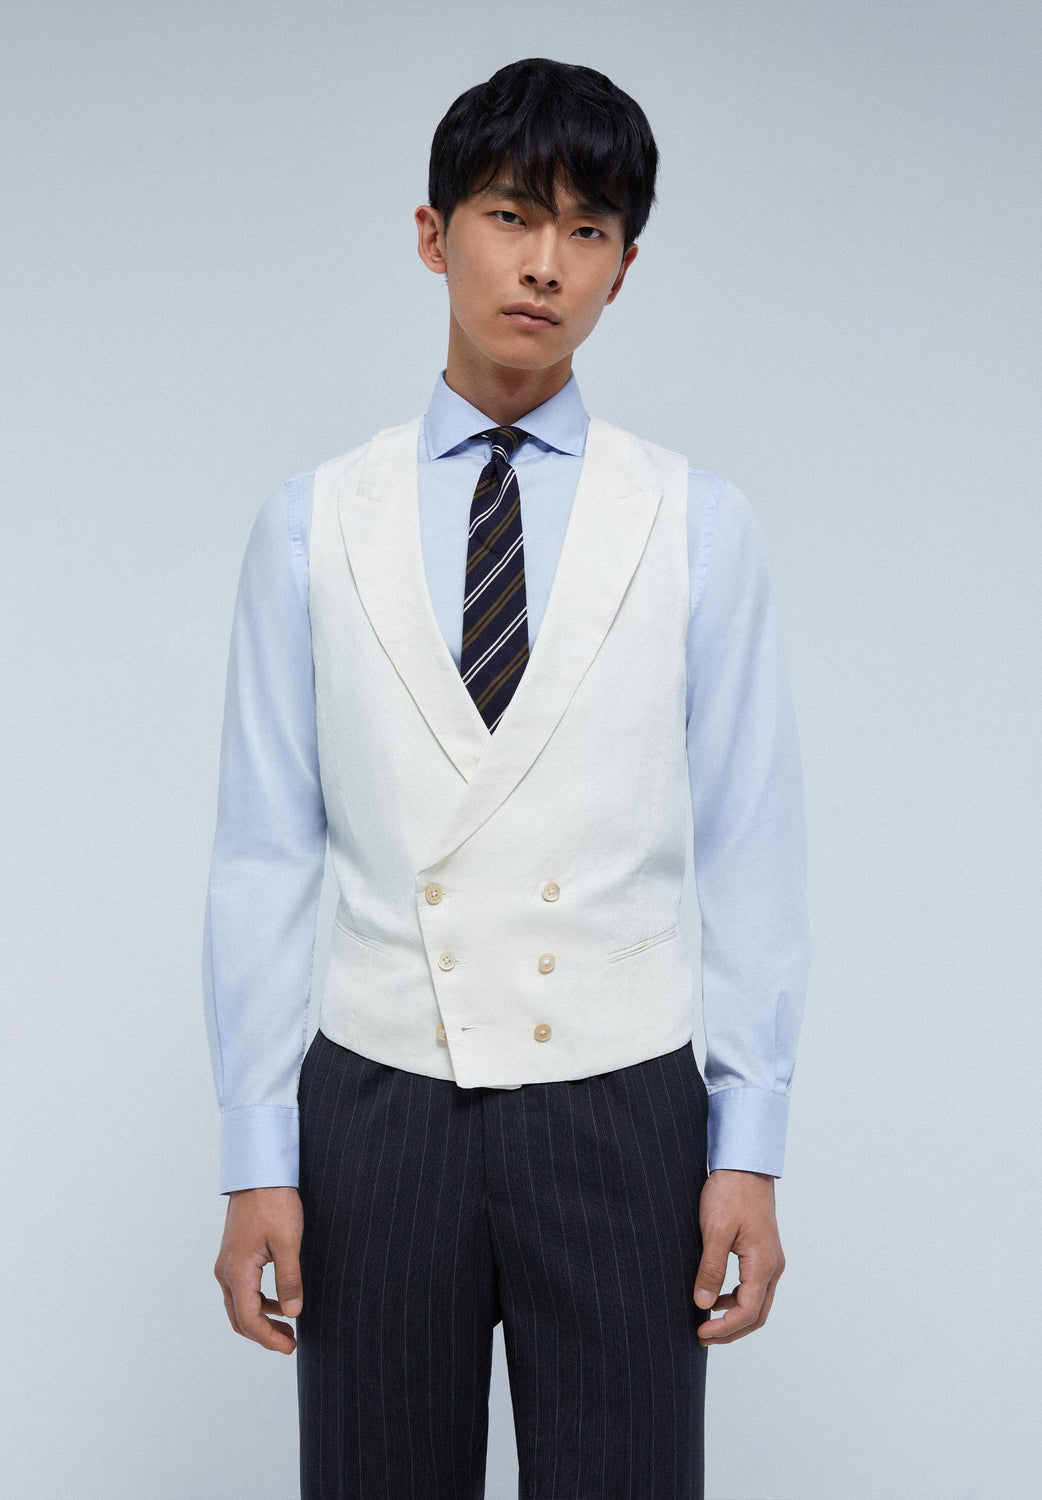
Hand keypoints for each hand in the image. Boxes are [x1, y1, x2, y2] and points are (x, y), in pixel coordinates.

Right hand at [214, 1186, 303, 1354]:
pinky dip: (258, 1302)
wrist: (258, 1173)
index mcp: (237, 1272)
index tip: (290, 1347)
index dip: (269, 1339)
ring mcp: (227, 1263)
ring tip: (286, 1328)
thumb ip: (289, 1280)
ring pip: (239, 1305)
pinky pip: (241, 1289)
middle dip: (264, 1335)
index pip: (249, 1320)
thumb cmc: (273, 1202)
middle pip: (239, 1318)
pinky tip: (278, 1301)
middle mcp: (225, 1271)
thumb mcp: (288, 1242)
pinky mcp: (233, 1256)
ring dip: (261, 1319)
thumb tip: (292, 1312)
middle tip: (289, 1343)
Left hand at [693, 1169, 784, 1344]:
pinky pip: (754, 1287)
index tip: (700, 1334)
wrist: (745, 1166)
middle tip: (702, 1337)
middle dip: (731, 1332)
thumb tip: (704, 1305)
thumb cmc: (731, 1193)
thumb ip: (710, 1269)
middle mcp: (773, 1267)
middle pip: (757, 1315)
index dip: (724, 1329)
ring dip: (734, 1318)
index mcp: (763, 1264)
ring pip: (757, 1303)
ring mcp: (771, 1260)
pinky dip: (737, 1300)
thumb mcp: (715, 1230)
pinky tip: (716, 1298)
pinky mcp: (763, 1253)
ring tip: (707, 1322)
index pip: (747, 1312)